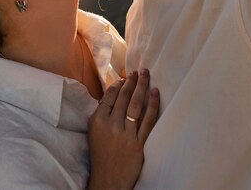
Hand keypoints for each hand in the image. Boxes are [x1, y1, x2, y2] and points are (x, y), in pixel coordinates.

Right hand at [87, 69, 158, 189]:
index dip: (119, 84)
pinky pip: (148, 120)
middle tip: (138, 71)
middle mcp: (112, 126)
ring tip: (146, 75)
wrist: (108, 180)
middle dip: (132, 81)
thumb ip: (102, 113)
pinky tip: (155, 93)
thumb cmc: (101, 154)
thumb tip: (114, 93)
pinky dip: (152, 105)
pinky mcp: (139, 144)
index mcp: (98, 121)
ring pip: (136, 105)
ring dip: (142, 87)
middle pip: (124, 97)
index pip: (110, 96)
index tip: (125, 77)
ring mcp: (126, 135)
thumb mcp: (94, 131)